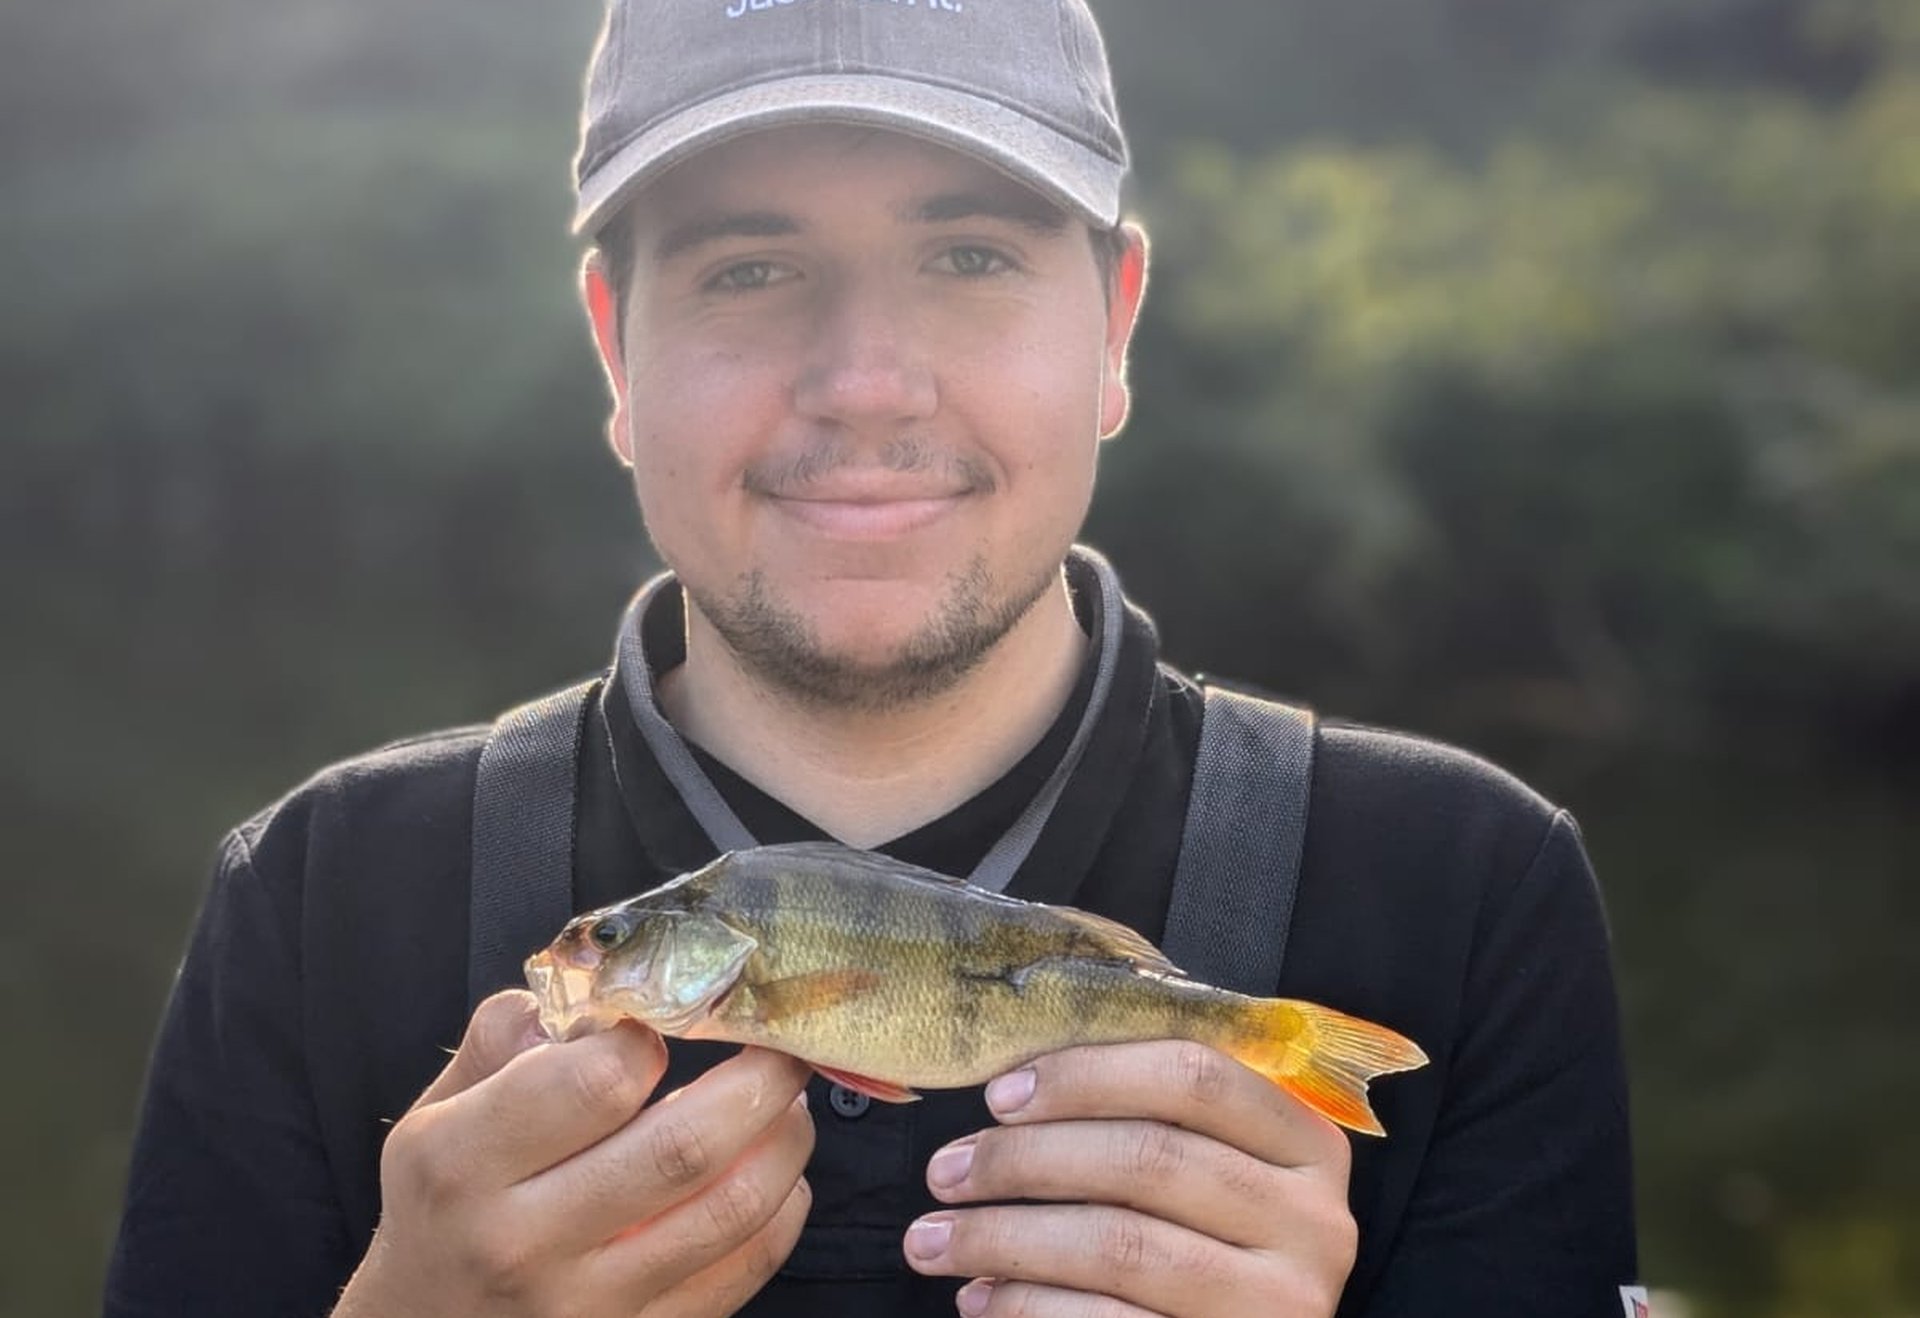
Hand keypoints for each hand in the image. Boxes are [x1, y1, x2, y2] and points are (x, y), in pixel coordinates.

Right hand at [335, 990, 814, 1317]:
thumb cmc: (439, 1210)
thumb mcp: (433, 1114)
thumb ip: (506, 1037)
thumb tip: (600, 992)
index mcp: (464, 1163)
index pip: (596, 1083)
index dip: (655, 1036)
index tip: (675, 1017)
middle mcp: (523, 1240)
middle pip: (682, 1147)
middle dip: (759, 1081)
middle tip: (782, 1044)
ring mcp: (585, 1305)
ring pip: (729, 1211)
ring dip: (784, 1142)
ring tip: (788, 1101)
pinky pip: (741, 1273)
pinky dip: (781, 1213)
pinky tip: (778, 1175)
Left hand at [904, 1040, 1356, 1317]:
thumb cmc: (1206, 1242)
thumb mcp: (1209, 1164)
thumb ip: (1149, 1110)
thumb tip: (1017, 1075)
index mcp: (1306, 1142)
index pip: (1195, 1076)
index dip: (1088, 1076)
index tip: (999, 1094)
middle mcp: (1311, 1221)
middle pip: (1149, 1158)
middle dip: (1025, 1160)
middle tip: (946, 1171)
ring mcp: (1278, 1301)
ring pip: (1119, 1245)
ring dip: (1004, 1238)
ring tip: (934, 1239)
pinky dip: (1028, 1306)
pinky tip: (981, 1298)